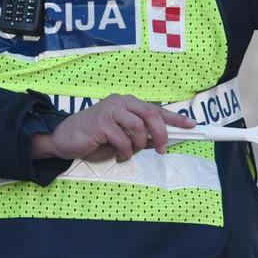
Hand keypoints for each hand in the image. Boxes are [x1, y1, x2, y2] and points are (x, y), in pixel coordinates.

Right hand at [32, 94, 196, 161]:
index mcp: (128, 104)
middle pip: (151, 114)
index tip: (192, 126)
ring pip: (138, 127)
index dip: (175, 118)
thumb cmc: (95, 137)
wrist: (65, 138)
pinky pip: (123, 139)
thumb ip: (140, 136)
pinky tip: (118, 155)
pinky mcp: (101, 123)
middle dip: (161, 133)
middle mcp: (121, 102)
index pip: (156, 109)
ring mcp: (110, 111)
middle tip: (162, 149)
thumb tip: (162, 140)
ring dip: (137, 145)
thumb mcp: (122, 137)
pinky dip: (124, 152)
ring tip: (128, 152)